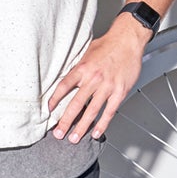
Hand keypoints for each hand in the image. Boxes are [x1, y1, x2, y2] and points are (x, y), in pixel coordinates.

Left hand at [47, 16, 148, 141]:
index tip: (49, 110)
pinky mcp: (120, 91)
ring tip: (74, 138)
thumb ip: (79, 67)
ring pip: (91, 111)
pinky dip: (102, 124)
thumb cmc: (109, 44)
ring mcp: (107, 86)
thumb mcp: (87, 52)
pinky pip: (109, 111)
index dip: (55, 100)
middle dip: (65, 122)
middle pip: (75, 104)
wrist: (128, 39)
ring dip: (82, 127)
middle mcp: (93, 78)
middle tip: (58, 133)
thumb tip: (70, 80)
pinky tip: (96, 132)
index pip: (64, 87)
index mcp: (83, 68)